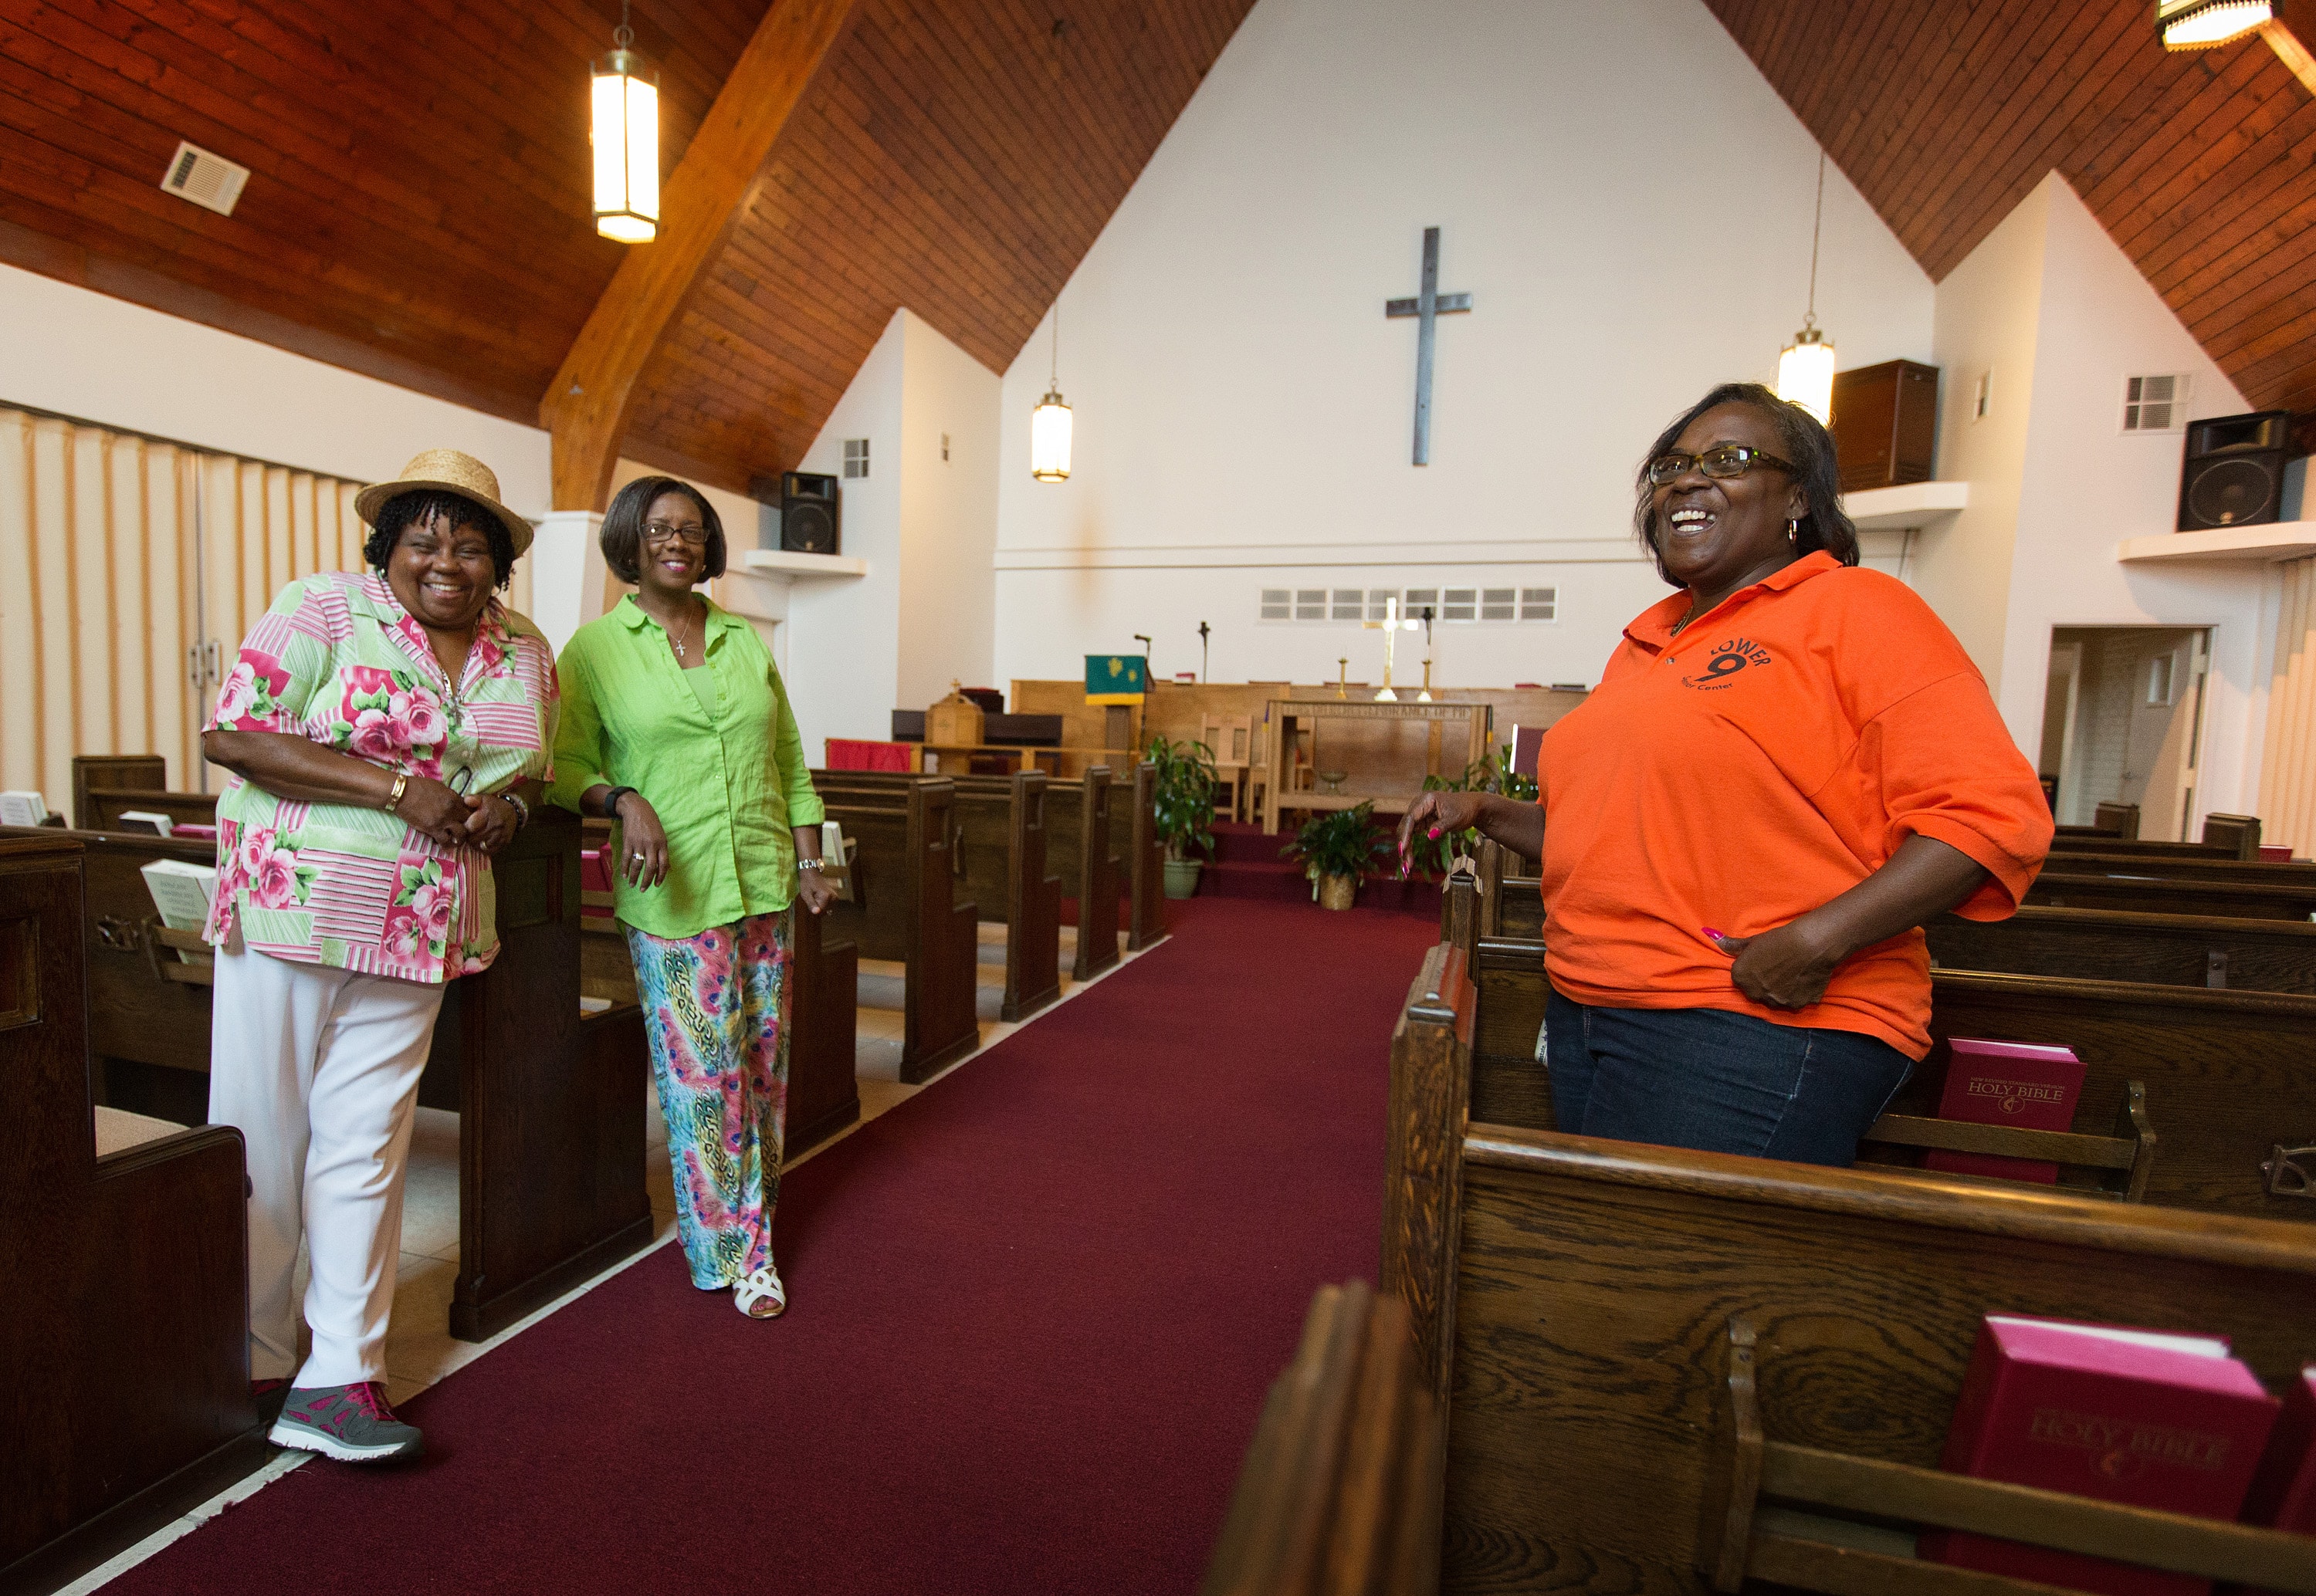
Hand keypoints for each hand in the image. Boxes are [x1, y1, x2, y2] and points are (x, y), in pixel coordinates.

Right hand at [393, 775, 470, 849]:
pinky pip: (445, 841)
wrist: (401, 793)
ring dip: (459, 838)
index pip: (470, 809)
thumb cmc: (418, 786)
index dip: (469, 814)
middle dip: (468, 826)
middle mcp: (452, 810)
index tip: (466, 818)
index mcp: (454, 798)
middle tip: (464, 830)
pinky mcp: (432, 829)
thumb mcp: (439, 786)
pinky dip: (446, 844)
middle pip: (469, 822)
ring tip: (456, 840)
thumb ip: (450, 795)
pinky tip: (444, 845)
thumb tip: (455, 802)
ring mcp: (443, 820)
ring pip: (461, 834)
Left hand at [460, 793, 519, 854]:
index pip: (468, 828)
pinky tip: (482, 843)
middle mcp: (493, 827)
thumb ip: (473, 799)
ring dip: (475, 844)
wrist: (513, 812)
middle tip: (469, 833)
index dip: (464, 828)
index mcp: (486, 815)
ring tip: (475, 838)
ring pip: (480, 846)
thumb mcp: (484, 798)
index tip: (464, 826)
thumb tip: (465, 801)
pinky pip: (490, 851)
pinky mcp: (504, 843)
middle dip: (468, 837)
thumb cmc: (494, 806)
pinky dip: (484, 849)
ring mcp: (499, 836)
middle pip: (472, 839)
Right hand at [615, 792, 669, 889]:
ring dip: (634, 877)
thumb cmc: (651, 823)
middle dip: (647, 881)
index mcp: (662, 843)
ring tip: (632, 884)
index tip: (657, 885)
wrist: (637, 809)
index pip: (664, 865)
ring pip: (637, 865)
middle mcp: (651, 845)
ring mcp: (639, 843)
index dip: (661, 877)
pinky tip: (624, 875)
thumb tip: (666, 868)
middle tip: (643, 889)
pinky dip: (625, 868)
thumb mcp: (661, 835)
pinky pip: (627, 858)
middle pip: (650, 868)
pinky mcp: (628, 842)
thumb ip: (663, 851)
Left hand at [795, 869, 838, 914]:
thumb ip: (811, 904)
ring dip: (820, 906)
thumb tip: (816, 913)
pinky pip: (829, 907)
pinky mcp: (835, 898)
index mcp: (826, 896)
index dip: (813, 908)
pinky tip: (820, 898)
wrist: (812, 874)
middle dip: (817, 907)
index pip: (820, 911)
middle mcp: (833, 897)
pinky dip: (823, 905)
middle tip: (813, 897)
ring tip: (816, 897)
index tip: (811, 899)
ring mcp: (835, 898)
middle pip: (824, 911)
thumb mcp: (806, 894)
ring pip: (826, 910)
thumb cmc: (807, 883)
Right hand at [1395, 789, 1491, 873]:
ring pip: (1407, 832)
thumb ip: (1441, 827)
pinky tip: (1409, 858)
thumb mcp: (1455, 819)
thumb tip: (1429, 836)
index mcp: (1426, 799)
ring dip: (1406, 848)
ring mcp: (1419, 813)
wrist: (1472, 807)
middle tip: (1406, 864)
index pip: (1411, 817)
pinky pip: (1412, 834)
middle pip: (1406, 826)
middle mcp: (1419, 805)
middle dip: (1404, 845)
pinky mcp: (1422, 821)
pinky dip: (1411, 846)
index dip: (1406, 833)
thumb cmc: (1465, 809)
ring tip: (1407, 865)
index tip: (1403, 848)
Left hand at [1709, 917, 1845, 1008]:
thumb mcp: (1753, 941)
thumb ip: (1732, 945)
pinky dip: (1800, 993)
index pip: (1742, 979)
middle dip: (1765, 984)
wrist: (1810, 944)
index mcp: (1741, 979)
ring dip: (1782, 992)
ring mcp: (1778, 1003)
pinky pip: (1797, 1001)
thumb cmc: (1779, 940)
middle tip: (1778, 968)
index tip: (1763, 962)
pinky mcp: (1799, 1005)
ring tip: (1793, 973)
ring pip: (1777, 1000)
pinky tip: (1805, 978)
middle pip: (1758, 993)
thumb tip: (1710, 935)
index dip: (1753, 971)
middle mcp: (1756, 994)